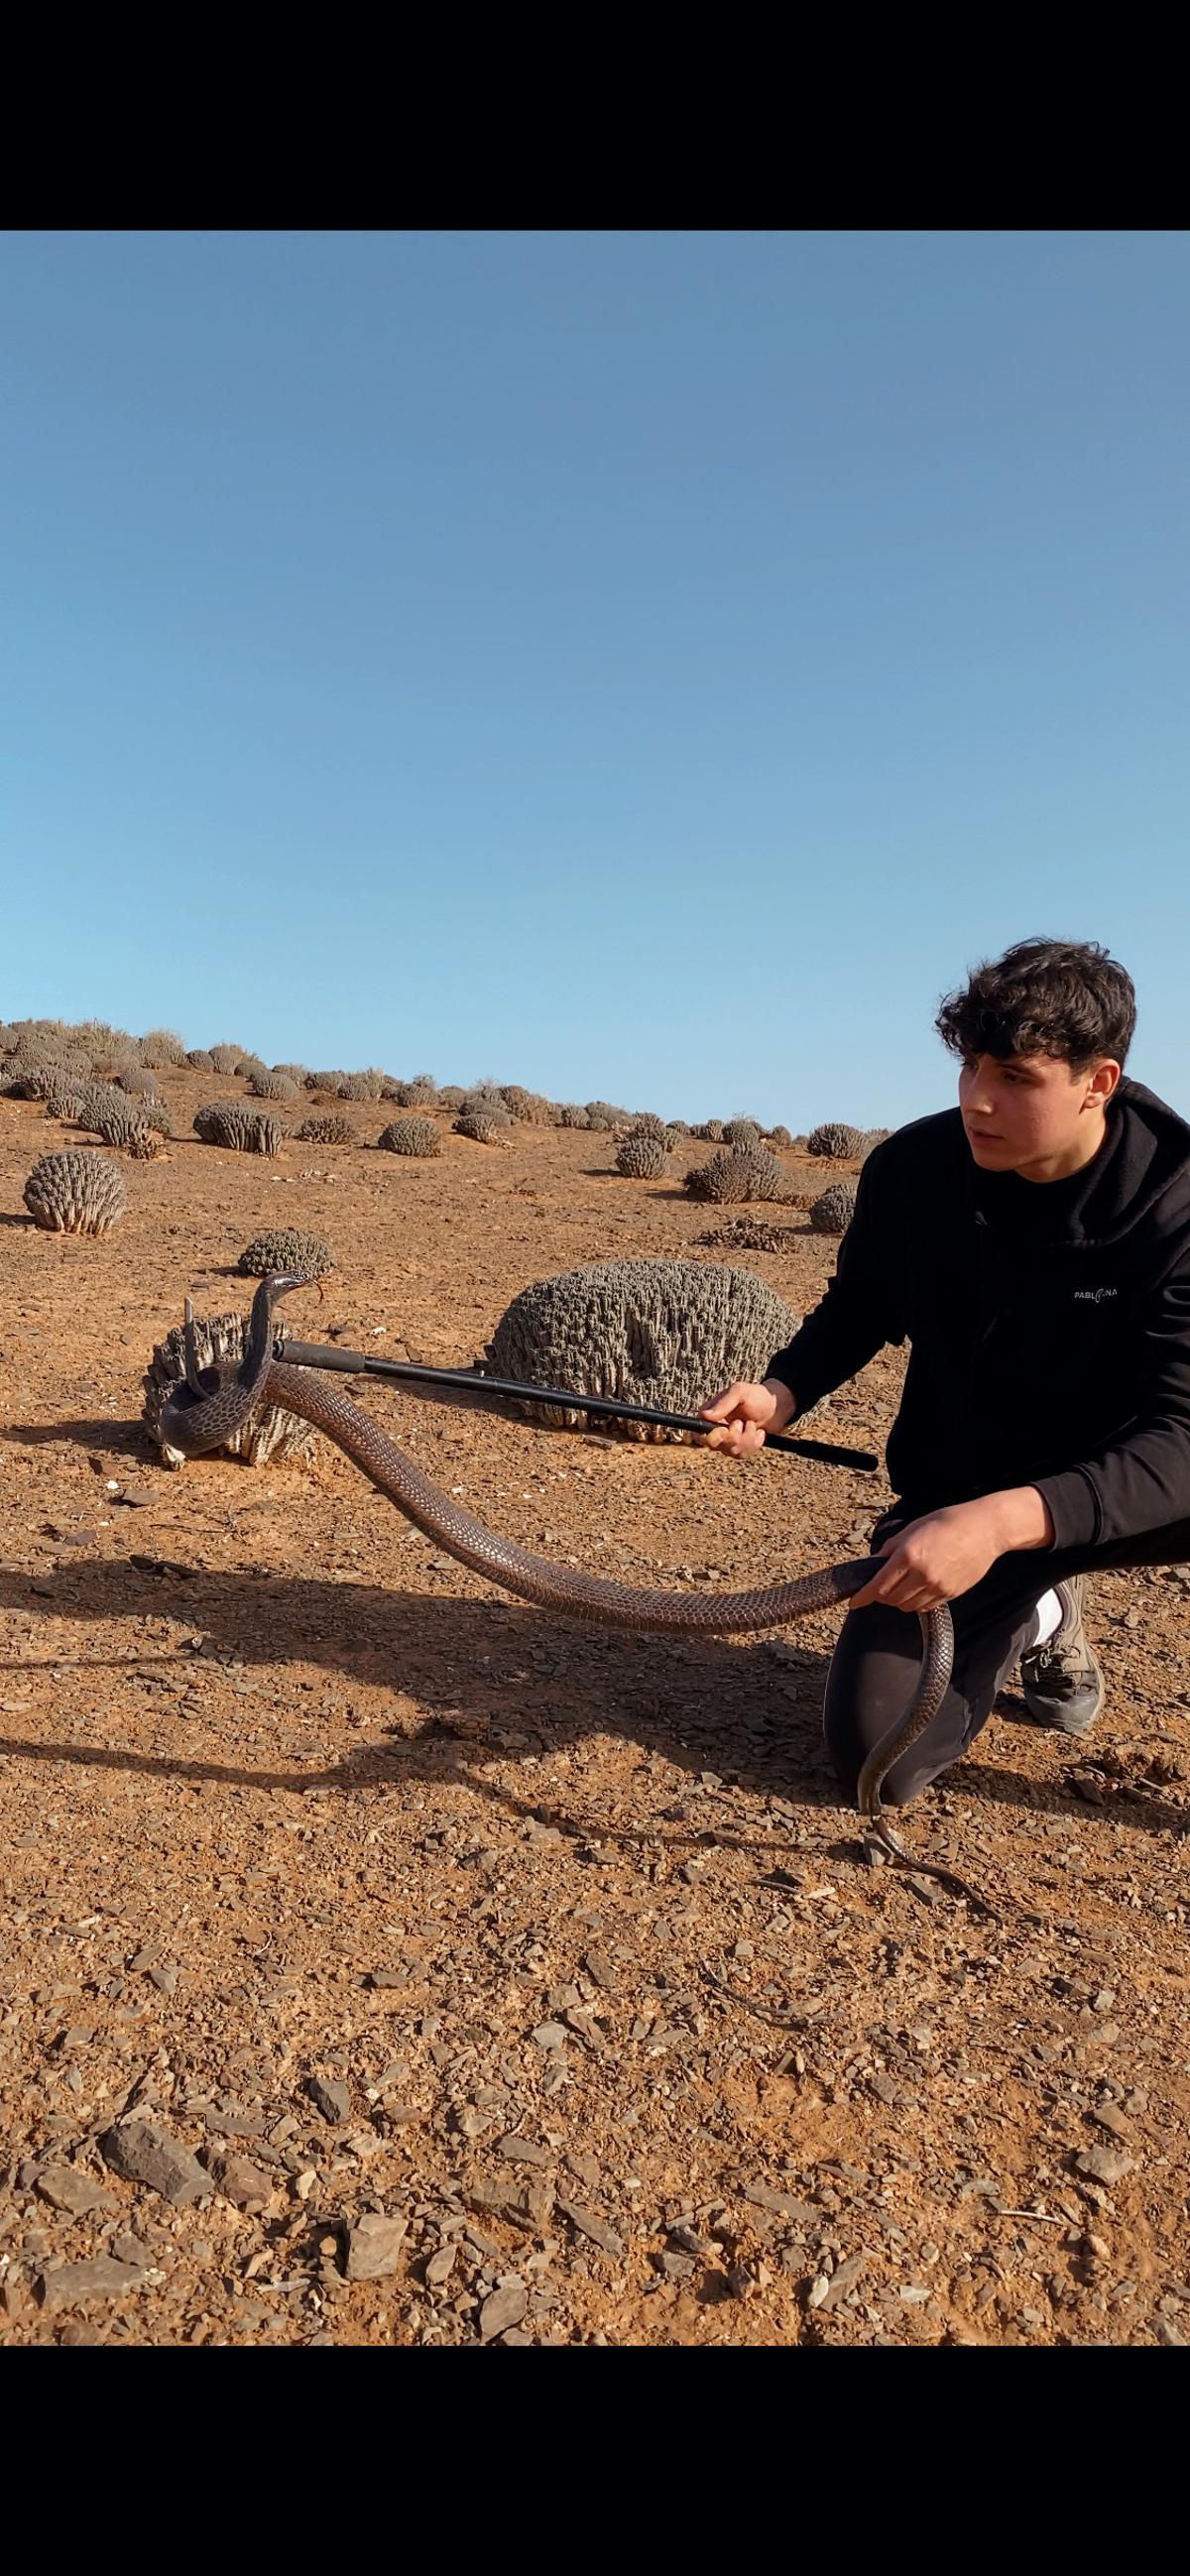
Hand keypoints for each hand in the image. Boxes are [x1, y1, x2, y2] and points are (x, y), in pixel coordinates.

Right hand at [700, 1376, 794, 1457]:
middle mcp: (716, 1428)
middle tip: (743, 1423)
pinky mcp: (739, 1448)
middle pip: (714, 1445)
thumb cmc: (757, 1396)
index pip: (699, 1432)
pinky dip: (753, 1444)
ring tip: (753, 1425)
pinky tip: (758, 1433)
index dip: (711, 1435)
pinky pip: (742, 1455)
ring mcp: (728, 1440)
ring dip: (747, 1439)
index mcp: (711, 1415)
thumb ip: (723, 1403)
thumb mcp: (740, 1392)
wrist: (776, 1407)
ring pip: (730, 1451)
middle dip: (733, 1437)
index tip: (725, 1430)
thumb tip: (705, 1415)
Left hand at [848, 1499, 1012, 1612]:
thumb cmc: (949, 1521)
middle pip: (890, 1599)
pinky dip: (916, 1602)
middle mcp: (922, 1574)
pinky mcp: (951, 1594)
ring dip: (899, 1600)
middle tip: (882, 1586)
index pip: (878, 1586)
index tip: (854, 1603)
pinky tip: (919, 1589)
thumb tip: (874, 1564)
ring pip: (907, 1607)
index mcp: (909, 1555)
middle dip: (881, 1596)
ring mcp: (938, 1586)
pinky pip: (926, 1607)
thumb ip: (891, 1548)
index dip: (863, 1597)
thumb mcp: (913, 1528)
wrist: (986, 1529)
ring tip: (902, 1586)